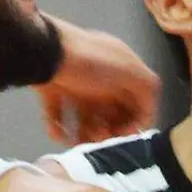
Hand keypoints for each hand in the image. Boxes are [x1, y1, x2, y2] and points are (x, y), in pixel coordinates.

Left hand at [36, 20, 159, 144]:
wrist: (44, 50)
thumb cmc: (89, 60)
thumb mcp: (129, 70)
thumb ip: (146, 88)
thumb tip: (147, 111)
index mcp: (121, 69)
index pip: (136, 100)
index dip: (134, 119)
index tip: (126, 134)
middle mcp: (101, 76)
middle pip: (110, 111)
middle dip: (109, 128)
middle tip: (102, 138)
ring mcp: (75, 83)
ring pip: (85, 116)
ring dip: (85, 133)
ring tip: (80, 141)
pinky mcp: (52, 88)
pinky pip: (57, 114)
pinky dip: (58, 128)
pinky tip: (60, 136)